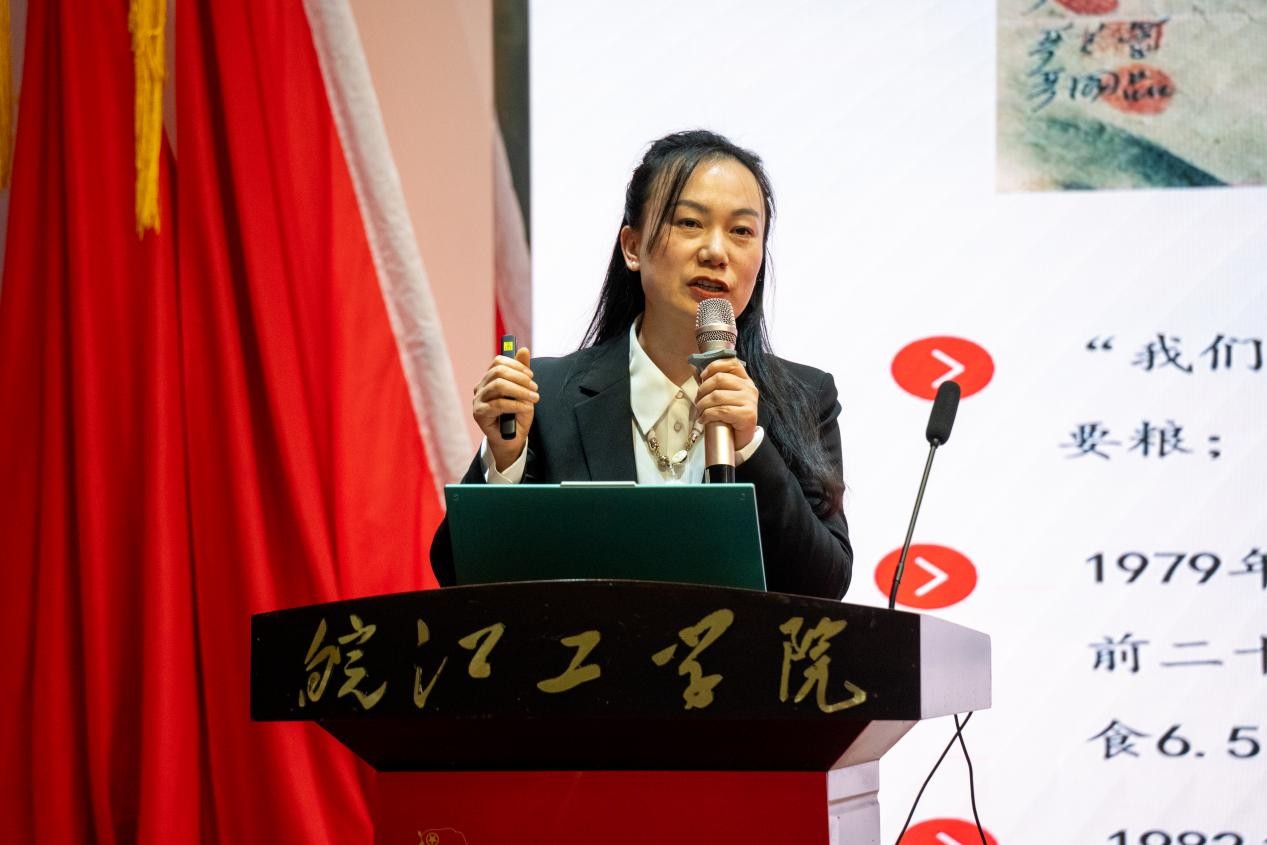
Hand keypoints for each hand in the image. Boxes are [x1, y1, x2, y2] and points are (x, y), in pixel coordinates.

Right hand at [472, 347, 537, 470]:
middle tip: (535, 388)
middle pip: (498, 372)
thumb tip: (524, 350)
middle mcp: (481, 387)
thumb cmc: (517, 414)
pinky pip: (498, 404)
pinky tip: (526, 408)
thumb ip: (522, 372)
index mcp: (489, 379)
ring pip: (498, 386)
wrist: (512, 439)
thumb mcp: (523, 391)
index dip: (516, 366)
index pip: (498, 362)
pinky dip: (516, 404)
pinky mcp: (479, 413)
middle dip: (520, 378)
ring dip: (520, 391)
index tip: (531, 376)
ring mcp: (478, 400)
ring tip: (534, 398)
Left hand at [695, 357, 758, 449]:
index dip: (714, 366)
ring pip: (717, 396)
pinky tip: (704, 420)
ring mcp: (749, 401)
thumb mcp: (724, 397)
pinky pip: (721, 410)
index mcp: (744, 380)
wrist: (741, 439)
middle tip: (698, 401)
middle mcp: (749, 388)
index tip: (702, 376)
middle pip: (719, 379)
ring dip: (702, 405)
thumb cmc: (730, 417)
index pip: (731, 363)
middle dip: (703, 390)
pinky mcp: (747, 415)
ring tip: (700, 412)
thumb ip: (713, 383)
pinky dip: (707, 415)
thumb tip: (695, 370)